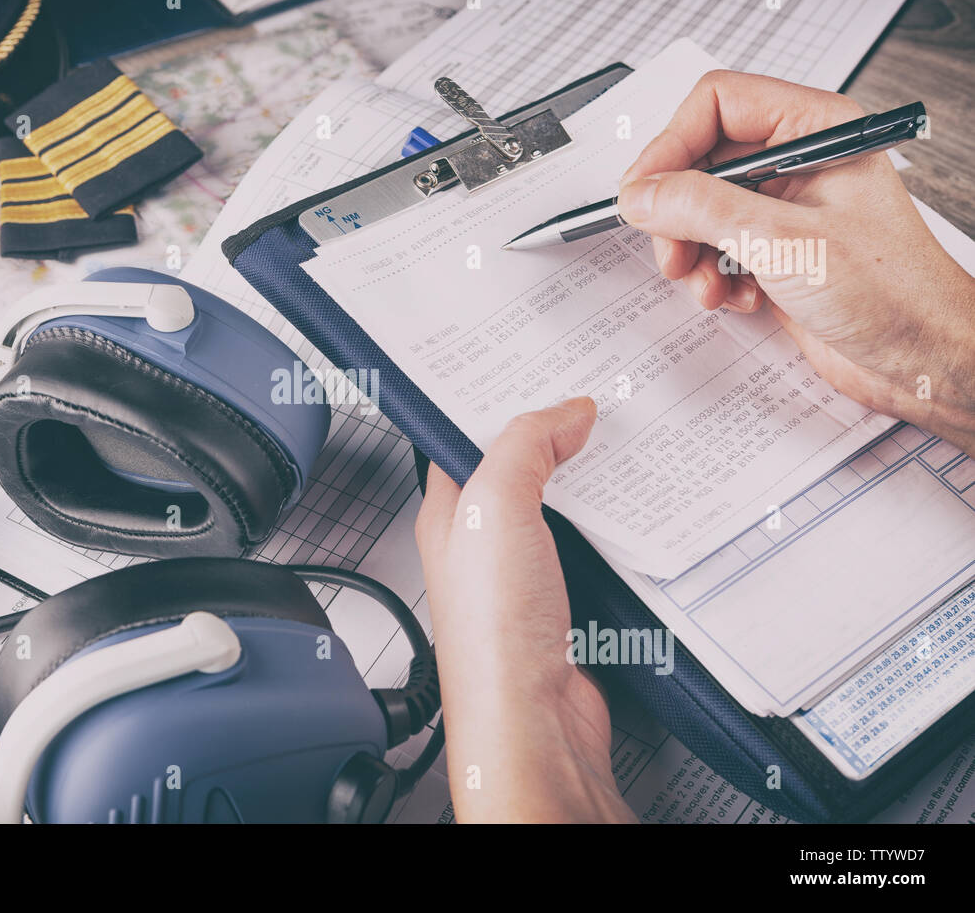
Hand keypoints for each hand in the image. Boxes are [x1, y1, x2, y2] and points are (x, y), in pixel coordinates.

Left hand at [415, 398, 633, 822]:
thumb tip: (563, 411)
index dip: (500, 401)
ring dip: (595, 483)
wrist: (534, 721)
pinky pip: (598, 551)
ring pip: (566, 509)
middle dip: (558, 437)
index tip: (539, 370)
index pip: (467, 438)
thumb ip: (524, 447)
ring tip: (626, 444)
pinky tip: (642, 512)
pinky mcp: (570, 603)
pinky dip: (621, 530)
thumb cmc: (492, 635)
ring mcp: (529, 574)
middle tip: (596, 401)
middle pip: (523, 470)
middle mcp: (484, 543)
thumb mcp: (494, 507)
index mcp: (449, 514)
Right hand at [618, 70, 974, 455]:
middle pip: (699, 160)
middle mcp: (798, 160)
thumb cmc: (892, 293)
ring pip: (700, 209)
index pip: (717, 104)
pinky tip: (735, 297)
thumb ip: (701, 209)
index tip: (644, 191)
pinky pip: (715, 247)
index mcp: (815, 130)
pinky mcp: (775, 250)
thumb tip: (641, 193)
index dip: (672, 144)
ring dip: (690, 251)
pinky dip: (711, 276)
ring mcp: (784, 207)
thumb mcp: (782, 242)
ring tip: (706, 284)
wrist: (922, 357)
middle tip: (672, 250)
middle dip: (677, 212)